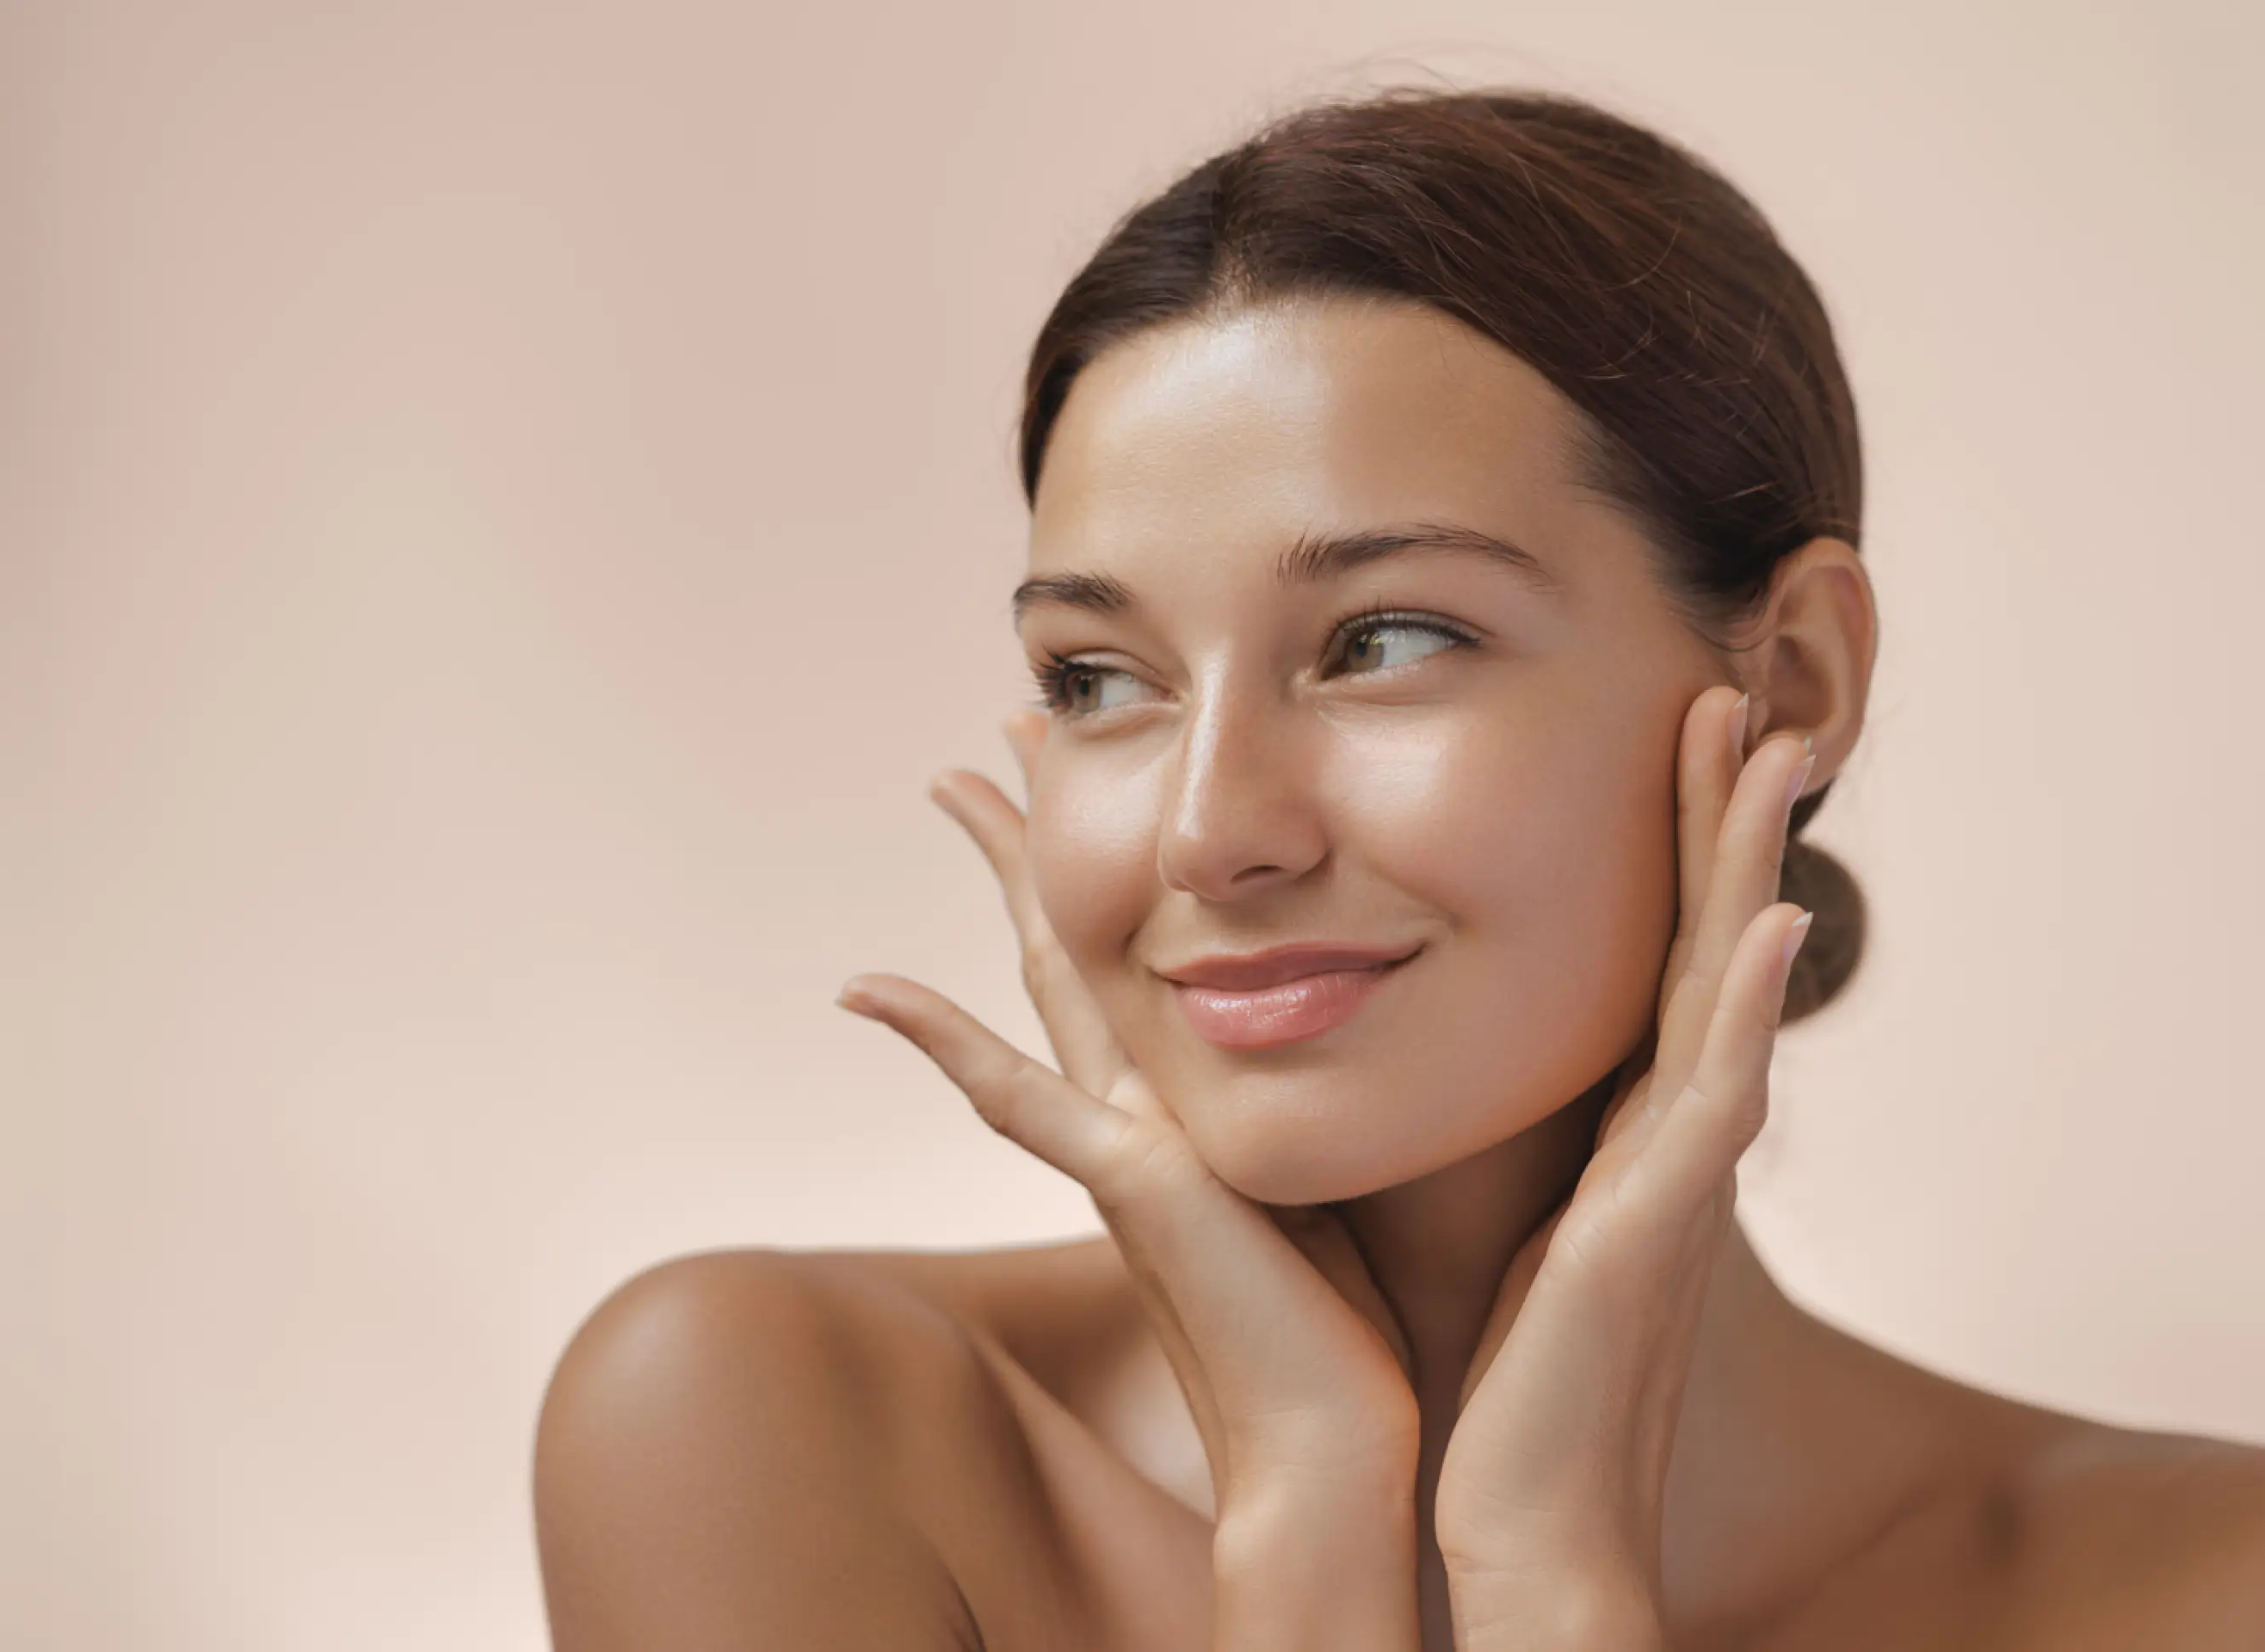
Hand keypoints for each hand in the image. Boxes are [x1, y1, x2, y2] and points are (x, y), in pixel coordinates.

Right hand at [835, 710, 1424, 1649]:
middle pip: (1075, 938)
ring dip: (1002, 872)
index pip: (1143, 961)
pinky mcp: (1127, 1182)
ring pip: (1047, 971)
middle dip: (1035, 835)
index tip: (1087, 782)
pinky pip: (1010, 1094)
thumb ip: (1345, 1107)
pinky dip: (934, 1042)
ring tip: (949, 780)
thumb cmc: (1368, 1343)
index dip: (1111, 868)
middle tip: (993, 737)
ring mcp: (1122, 1142)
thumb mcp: (1358, 1180)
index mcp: (1196, 1109)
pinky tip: (864, 988)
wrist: (1342, 1455)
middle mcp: (1146, 1112)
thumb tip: (1399, 1032)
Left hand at [1432, 684, 1814, 1647]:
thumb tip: (1390, 1025)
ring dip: (1750, 867)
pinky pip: (1713, 1096)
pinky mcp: (1658, 1228)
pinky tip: (1778, 925)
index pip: (1645, 950)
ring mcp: (1675, 1177)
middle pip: (1701, 941)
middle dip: (1719, 817)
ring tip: (1771, 752)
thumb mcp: (1468, 1198)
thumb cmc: (1471, 1368)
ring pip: (1725, 989)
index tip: (1670, 726)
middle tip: (1735, 692)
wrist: (1497, 1508)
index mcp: (1614, 1126)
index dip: (1664, 842)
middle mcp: (1662, 1135)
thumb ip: (1458, 1109)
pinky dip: (1744, 1007)